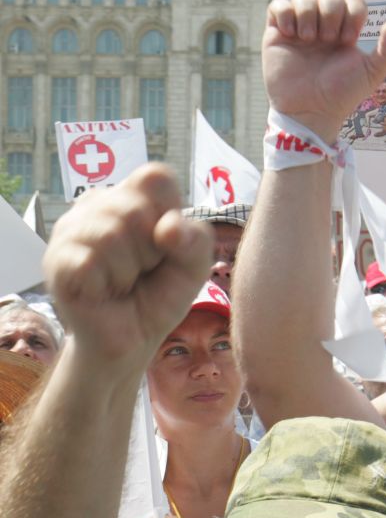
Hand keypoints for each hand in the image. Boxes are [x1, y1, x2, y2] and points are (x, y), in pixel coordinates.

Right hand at [45, 163, 212, 372]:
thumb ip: (197, 240)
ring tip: (123, 282)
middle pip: (135, 208)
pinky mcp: (57, 260)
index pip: (156, 178)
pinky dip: (108, 284)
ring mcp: (71, 229)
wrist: (134, 339)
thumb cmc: (159, 295)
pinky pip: (90, 262)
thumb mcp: (194, 266)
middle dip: (151, 251)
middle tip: (142, 271)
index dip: (170, 216)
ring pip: (111, 235)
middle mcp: (97, 203)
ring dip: (129, 271)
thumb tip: (166, 228)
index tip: (165, 245)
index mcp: (132, 195)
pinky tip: (104, 291)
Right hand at [264, 0, 385, 141]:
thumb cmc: (340, 96)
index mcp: (344, 29)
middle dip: (331, 11)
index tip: (348, 39)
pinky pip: (277, 5)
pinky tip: (291, 34)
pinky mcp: (276, 34)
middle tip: (328, 39)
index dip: (352, 12)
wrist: (310, 111)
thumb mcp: (371, 73)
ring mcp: (299, 28)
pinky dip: (286, 13)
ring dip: (309, 12)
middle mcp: (322, 25)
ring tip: (308, 38)